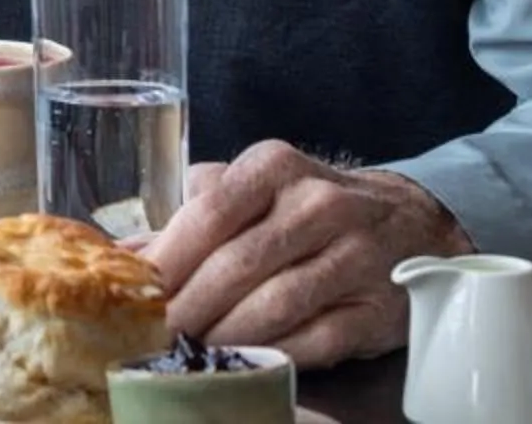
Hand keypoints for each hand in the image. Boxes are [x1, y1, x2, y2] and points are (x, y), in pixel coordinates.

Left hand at [142, 141, 471, 366]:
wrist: (411, 224)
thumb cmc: (309, 209)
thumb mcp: (256, 191)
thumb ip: (192, 216)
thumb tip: (120, 254)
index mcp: (274, 167)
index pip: (209, 212)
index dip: (168, 259)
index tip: (135, 294)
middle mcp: (318, 203)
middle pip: (237, 264)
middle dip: (188, 307)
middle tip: (154, 336)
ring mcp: (355, 255)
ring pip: (275, 304)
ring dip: (226, 335)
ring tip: (192, 353)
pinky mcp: (378, 306)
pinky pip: (317, 339)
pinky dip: (276, 355)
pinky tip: (248, 363)